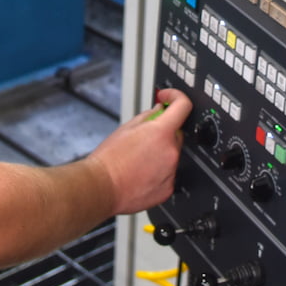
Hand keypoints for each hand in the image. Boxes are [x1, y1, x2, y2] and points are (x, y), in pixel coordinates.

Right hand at [89, 88, 191, 215]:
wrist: (102, 188)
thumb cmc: (109, 160)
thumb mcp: (125, 128)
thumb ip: (148, 116)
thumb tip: (159, 111)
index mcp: (160, 132)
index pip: (183, 106)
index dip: (176, 97)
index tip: (169, 99)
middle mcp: (170, 152)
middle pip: (176, 134)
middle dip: (163, 133)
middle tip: (143, 139)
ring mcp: (171, 172)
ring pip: (171, 155)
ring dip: (160, 153)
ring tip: (138, 159)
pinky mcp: (168, 188)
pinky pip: (168, 174)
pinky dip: (159, 172)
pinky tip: (141, 173)